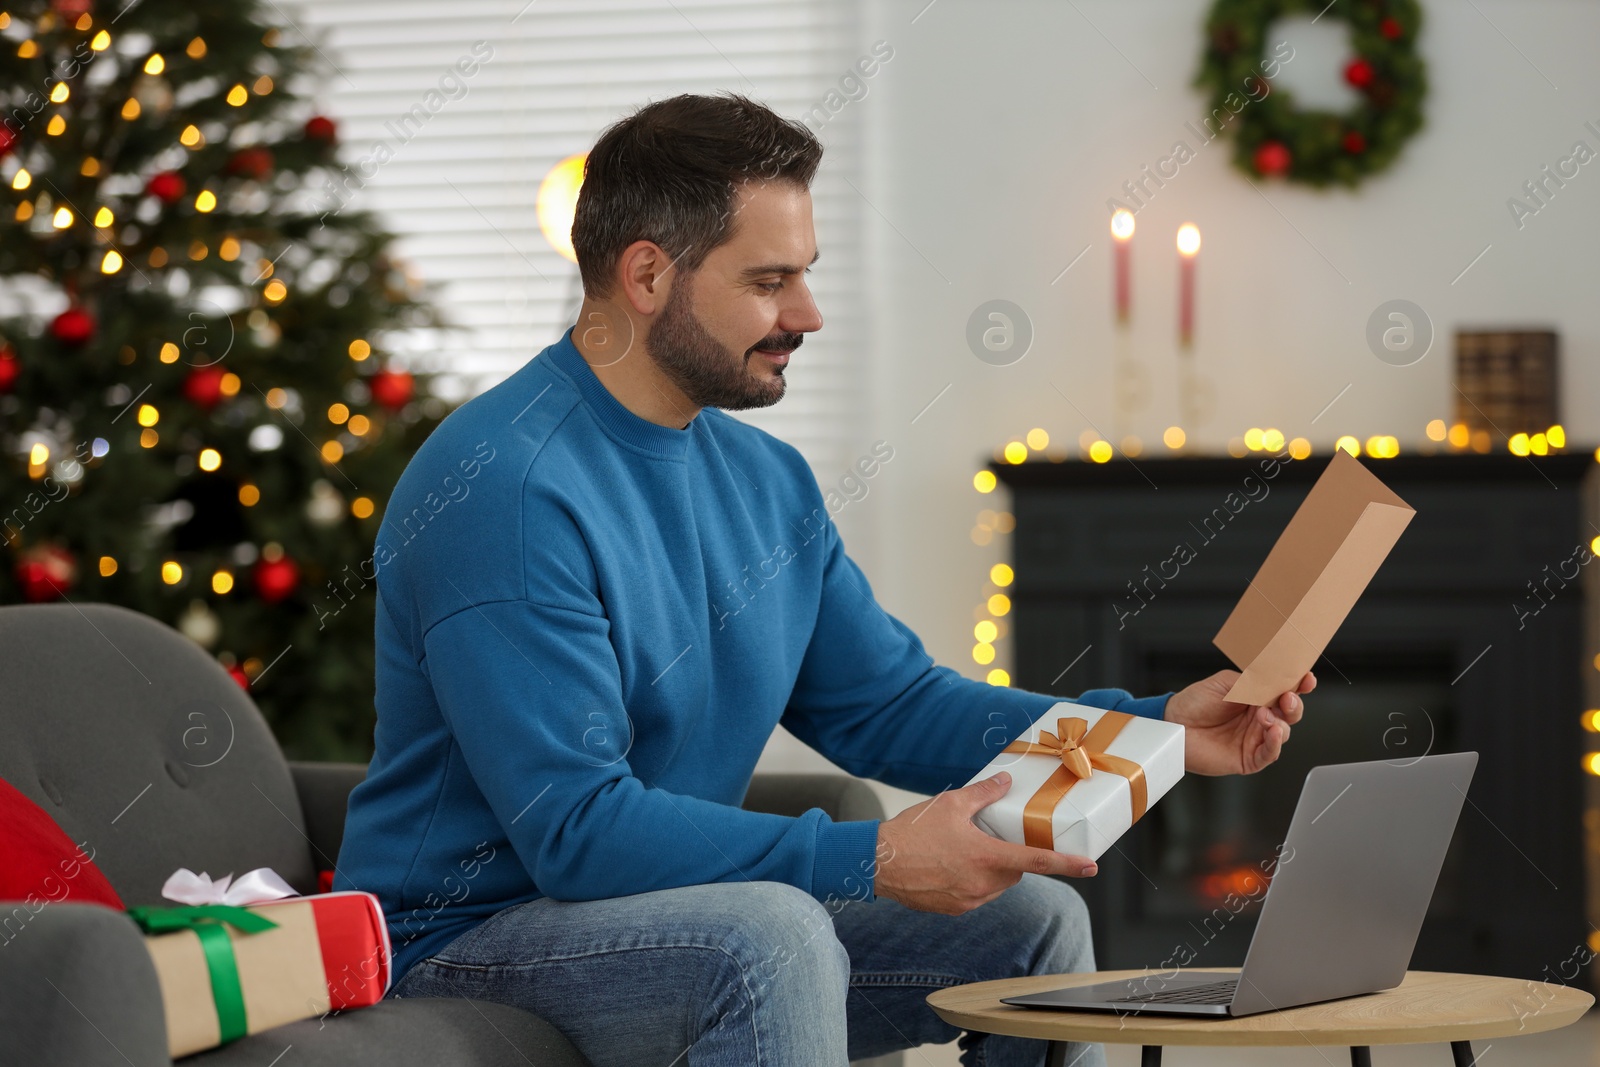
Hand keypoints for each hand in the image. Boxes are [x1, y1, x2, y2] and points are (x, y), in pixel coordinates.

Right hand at [873, 771, 1097, 915]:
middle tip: (988, 837)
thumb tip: (1004, 782)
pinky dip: (971, 881)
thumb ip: (983, 794)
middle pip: (1014, 872)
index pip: (1037, 862)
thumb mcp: (950, 804)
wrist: (878, 863)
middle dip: (1009, 856)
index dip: (1067, 865)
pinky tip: (949, 866)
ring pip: (996, 885)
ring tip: (962, 850)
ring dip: (990, 869)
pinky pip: (976, 895)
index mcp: (987, 858)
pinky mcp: (954, 910)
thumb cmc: (912, 833)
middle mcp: (982, 884)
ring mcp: (968, 900)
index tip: (1090, 868)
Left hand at [1165, 670, 1314, 775]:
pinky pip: (1270, 754)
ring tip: (1263, 715)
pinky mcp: (1248, 758)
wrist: (1174, 723)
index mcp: (1256, 697)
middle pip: (1290, 713)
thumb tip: (1277, 681)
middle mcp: (1260, 717)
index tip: (1306, 679)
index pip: (1285, 691)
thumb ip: (1252, 682)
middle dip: (1293, 704)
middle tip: (1286, 698)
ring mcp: (1255, 738)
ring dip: (1280, 723)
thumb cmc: (1195, 702)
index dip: (1299, 685)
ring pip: (1283, 732)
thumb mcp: (1226, 683)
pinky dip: (1275, 744)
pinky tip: (1272, 733)